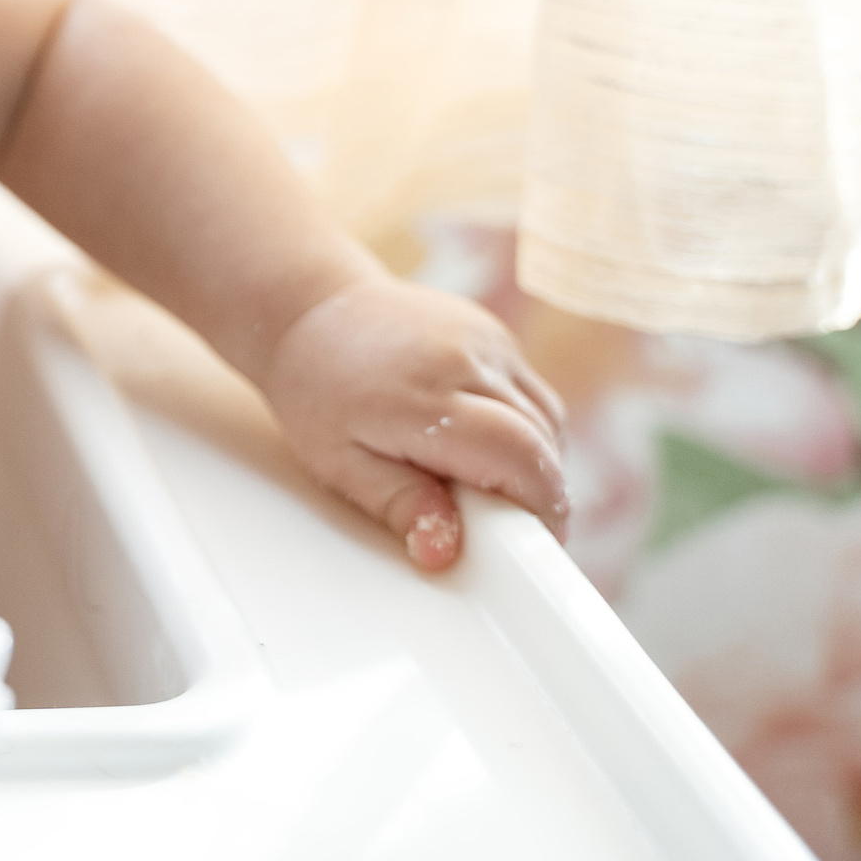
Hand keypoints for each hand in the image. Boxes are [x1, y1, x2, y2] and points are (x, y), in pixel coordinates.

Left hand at [259, 274, 567, 570]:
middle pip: (542, 438)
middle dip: (539, 490)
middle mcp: (466, 360)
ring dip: (536, 457)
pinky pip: (532, 392)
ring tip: (488, 480)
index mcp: (423, 398)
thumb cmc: (316, 390)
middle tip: (509, 524)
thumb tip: (444, 552)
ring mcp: (486, 339)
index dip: (540, 506)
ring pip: (547, 416)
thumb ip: (396, 503)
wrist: (313, 309)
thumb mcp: (337, 460)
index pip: (519, 455)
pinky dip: (525, 424)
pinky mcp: (494, 332)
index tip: (534, 543)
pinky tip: (482, 439)